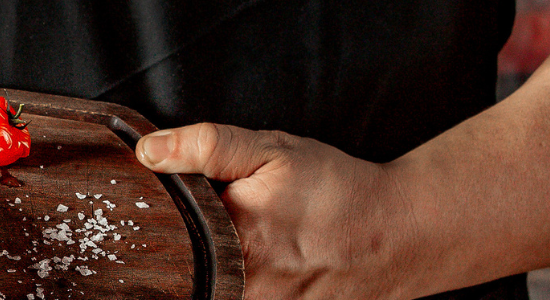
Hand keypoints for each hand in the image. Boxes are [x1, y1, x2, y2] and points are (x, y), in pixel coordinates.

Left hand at [135, 123, 423, 298]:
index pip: (168, 240)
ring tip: (248, 242)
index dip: (159, 225)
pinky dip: (233, 281)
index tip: (164, 212)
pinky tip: (254, 262)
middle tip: (214, 226)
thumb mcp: (272, 153)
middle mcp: (242, 287)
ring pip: (209, 285)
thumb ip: (206, 148)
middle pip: (186, 270)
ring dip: (211, 267)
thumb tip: (148, 151)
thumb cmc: (336, 190)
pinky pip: (233, 295)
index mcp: (233, 243)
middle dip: (188, 247)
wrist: (401, 233)